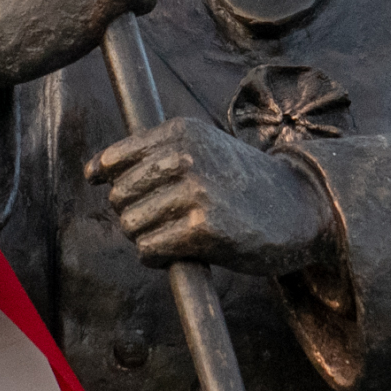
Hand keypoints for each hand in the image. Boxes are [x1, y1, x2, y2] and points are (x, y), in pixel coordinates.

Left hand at [86, 117, 336, 274]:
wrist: (298, 207)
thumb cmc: (243, 183)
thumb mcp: (204, 149)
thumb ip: (154, 154)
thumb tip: (92, 172)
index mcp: (182, 132)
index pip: (115, 159)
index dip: (107, 180)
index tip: (115, 191)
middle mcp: (186, 157)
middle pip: (118, 198)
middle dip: (133, 215)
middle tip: (164, 219)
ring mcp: (195, 192)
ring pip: (132, 226)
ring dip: (147, 238)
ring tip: (177, 234)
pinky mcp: (203, 229)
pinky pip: (150, 250)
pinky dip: (158, 257)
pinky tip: (180, 251)